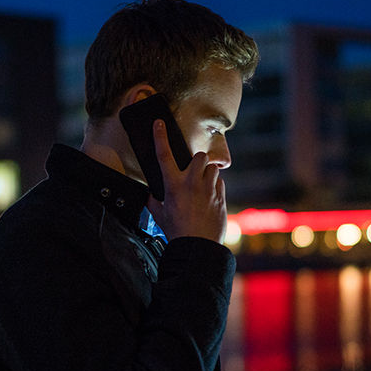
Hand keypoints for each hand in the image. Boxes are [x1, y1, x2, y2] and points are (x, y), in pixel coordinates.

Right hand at [145, 120, 226, 243]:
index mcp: (173, 186)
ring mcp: (208, 189)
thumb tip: (149, 196)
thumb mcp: (160, 215)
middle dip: (197, 162)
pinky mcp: (221, 197)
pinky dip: (215, 187)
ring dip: (208, 174)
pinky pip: (220, 183)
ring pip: (213, 169)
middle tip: (194, 172)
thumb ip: (153, 202)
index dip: (160, 137)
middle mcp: (192, 183)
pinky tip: (209, 198)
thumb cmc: (177, 232)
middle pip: (200, 157)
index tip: (159, 123)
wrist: (198, 247)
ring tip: (203, 187)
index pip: (164, 155)